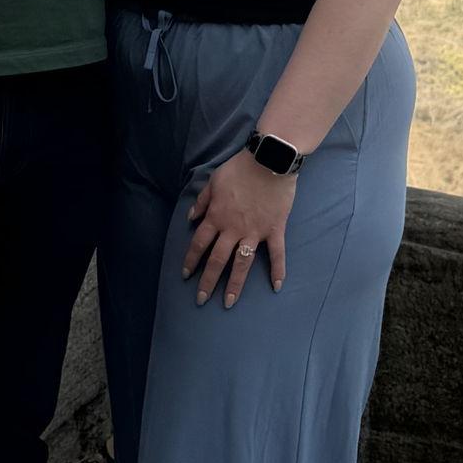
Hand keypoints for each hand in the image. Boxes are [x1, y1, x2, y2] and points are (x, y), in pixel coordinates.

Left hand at [183, 150, 294, 307]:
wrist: (269, 160)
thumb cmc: (239, 168)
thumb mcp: (213, 181)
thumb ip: (202, 201)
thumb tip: (191, 217)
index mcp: (216, 217)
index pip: (199, 244)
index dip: (191, 260)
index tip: (185, 274)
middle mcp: (232, 229)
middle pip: (217, 260)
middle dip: (207, 281)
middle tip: (201, 300)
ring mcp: (254, 232)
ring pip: (242, 263)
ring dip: (234, 284)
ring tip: (229, 302)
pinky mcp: (274, 230)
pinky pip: (276, 254)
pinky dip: (277, 270)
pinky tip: (276, 286)